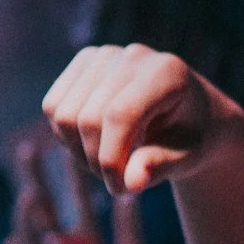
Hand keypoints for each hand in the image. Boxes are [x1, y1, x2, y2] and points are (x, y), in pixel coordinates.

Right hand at [3, 138, 149, 243]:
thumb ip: (131, 231)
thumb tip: (133, 190)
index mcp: (85, 239)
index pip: (74, 200)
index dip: (68, 175)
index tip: (62, 144)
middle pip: (43, 209)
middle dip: (35, 179)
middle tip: (28, 149)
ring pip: (29, 238)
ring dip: (29, 219)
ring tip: (32, 196)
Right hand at [44, 44, 237, 193]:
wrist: (190, 113)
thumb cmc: (189, 138)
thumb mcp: (186, 158)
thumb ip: (160, 167)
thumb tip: (131, 182)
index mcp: (167, 73)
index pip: (120, 115)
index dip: (111, 159)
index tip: (121, 190)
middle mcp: (134, 55)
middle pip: (88, 118)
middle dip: (98, 161)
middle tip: (120, 181)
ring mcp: (105, 54)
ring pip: (63, 114)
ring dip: (81, 151)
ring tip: (110, 161)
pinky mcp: (84, 62)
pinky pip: (53, 107)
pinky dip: (67, 136)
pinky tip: (96, 143)